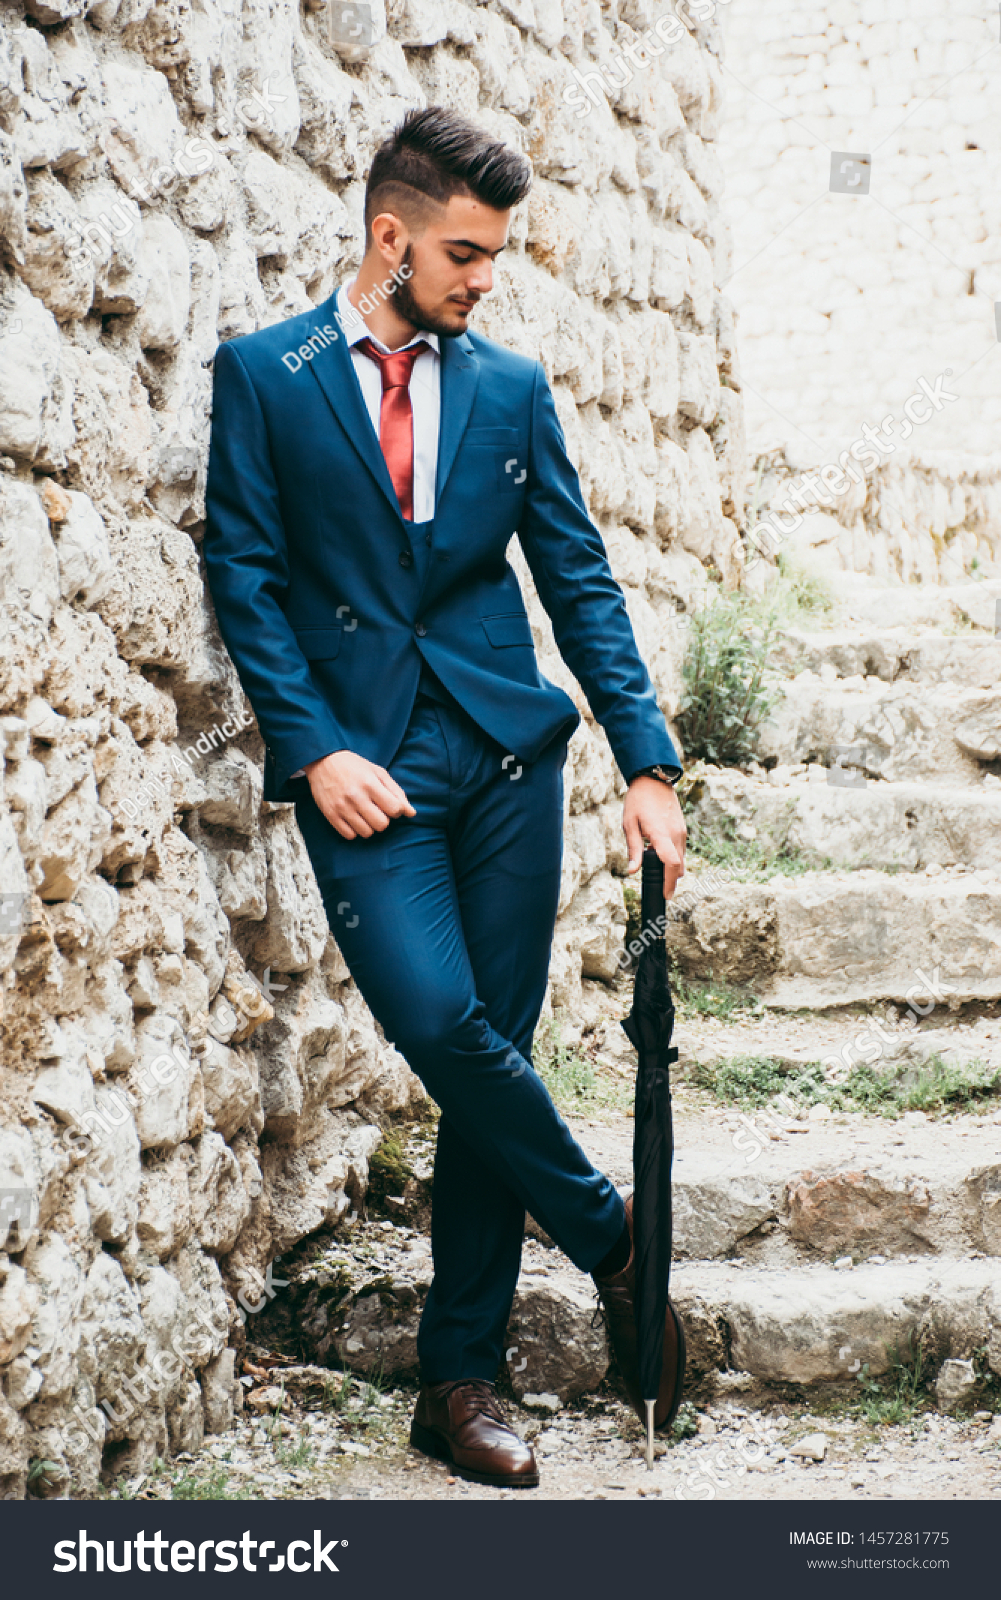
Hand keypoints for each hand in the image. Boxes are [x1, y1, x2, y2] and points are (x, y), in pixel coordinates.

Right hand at [305, 750, 414, 839]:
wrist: (322, 761)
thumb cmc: (354, 767)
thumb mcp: (378, 773)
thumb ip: (396, 792)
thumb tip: (411, 813)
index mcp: (370, 784)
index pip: (395, 809)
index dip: (396, 810)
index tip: (389, 804)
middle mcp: (356, 797)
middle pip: (382, 825)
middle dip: (383, 820)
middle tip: (376, 810)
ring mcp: (342, 807)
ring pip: (367, 832)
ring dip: (369, 826)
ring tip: (364, 814)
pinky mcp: (330, 815)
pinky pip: (349, 835)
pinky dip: (354, 830)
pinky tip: (353, 819)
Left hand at [622, 776, 686, 899]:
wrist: (654, 779)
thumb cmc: (638, 801)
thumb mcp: (629, 825)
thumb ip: (633, 849)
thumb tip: (632, 871)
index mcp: (661, 834)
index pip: (671, 864)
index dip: (669, 883)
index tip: (666, 895)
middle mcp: (676, 834)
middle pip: (679, 866)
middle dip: (672, 880)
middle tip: (662, 890)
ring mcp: (682, 831)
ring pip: (682, 859)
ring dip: (673, 869)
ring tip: (659, 872)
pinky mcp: (683, 828)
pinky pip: (681, 849)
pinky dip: (674, 858)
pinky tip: (661, 856)